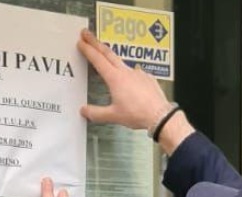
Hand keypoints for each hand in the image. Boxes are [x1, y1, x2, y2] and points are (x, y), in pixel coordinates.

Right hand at [77, 29, 193, 151]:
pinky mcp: (147, 78)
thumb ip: (96, 113)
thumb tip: (84, 111)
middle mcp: (126, 72)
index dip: (88, 50)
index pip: (98, 60)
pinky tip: (127, 80)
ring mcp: (138, 73)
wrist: (160, 115)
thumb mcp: (113, 116)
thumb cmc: (138, 114)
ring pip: (121, 61)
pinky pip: (134, 72)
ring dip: (110, 57)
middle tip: (87, 34)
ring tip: (105, 57)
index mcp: (115, 79)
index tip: (81, 42)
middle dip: (96, 42)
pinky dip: (127, 73)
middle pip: (108, 53)